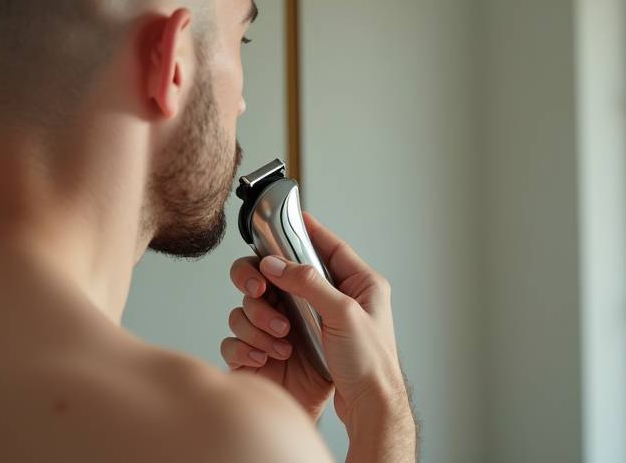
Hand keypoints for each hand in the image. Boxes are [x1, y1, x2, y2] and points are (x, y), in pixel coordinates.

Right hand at [220, 213, 410, 429]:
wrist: (368, 408)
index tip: (290, 216)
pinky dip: (254, 341)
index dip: (310, 230)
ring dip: (263, 317)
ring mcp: (308, 324)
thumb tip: (277, 263)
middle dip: (267, 279)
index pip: (330, 246)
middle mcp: (332, 300)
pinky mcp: (290, 347)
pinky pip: (254, 334)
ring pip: (264, 302)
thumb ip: (310, 283)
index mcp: (358, 284)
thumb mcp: (345, 314)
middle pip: (288, 272)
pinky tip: (269, 354)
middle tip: (259, 286)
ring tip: (281, 337)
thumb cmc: (371, 365)